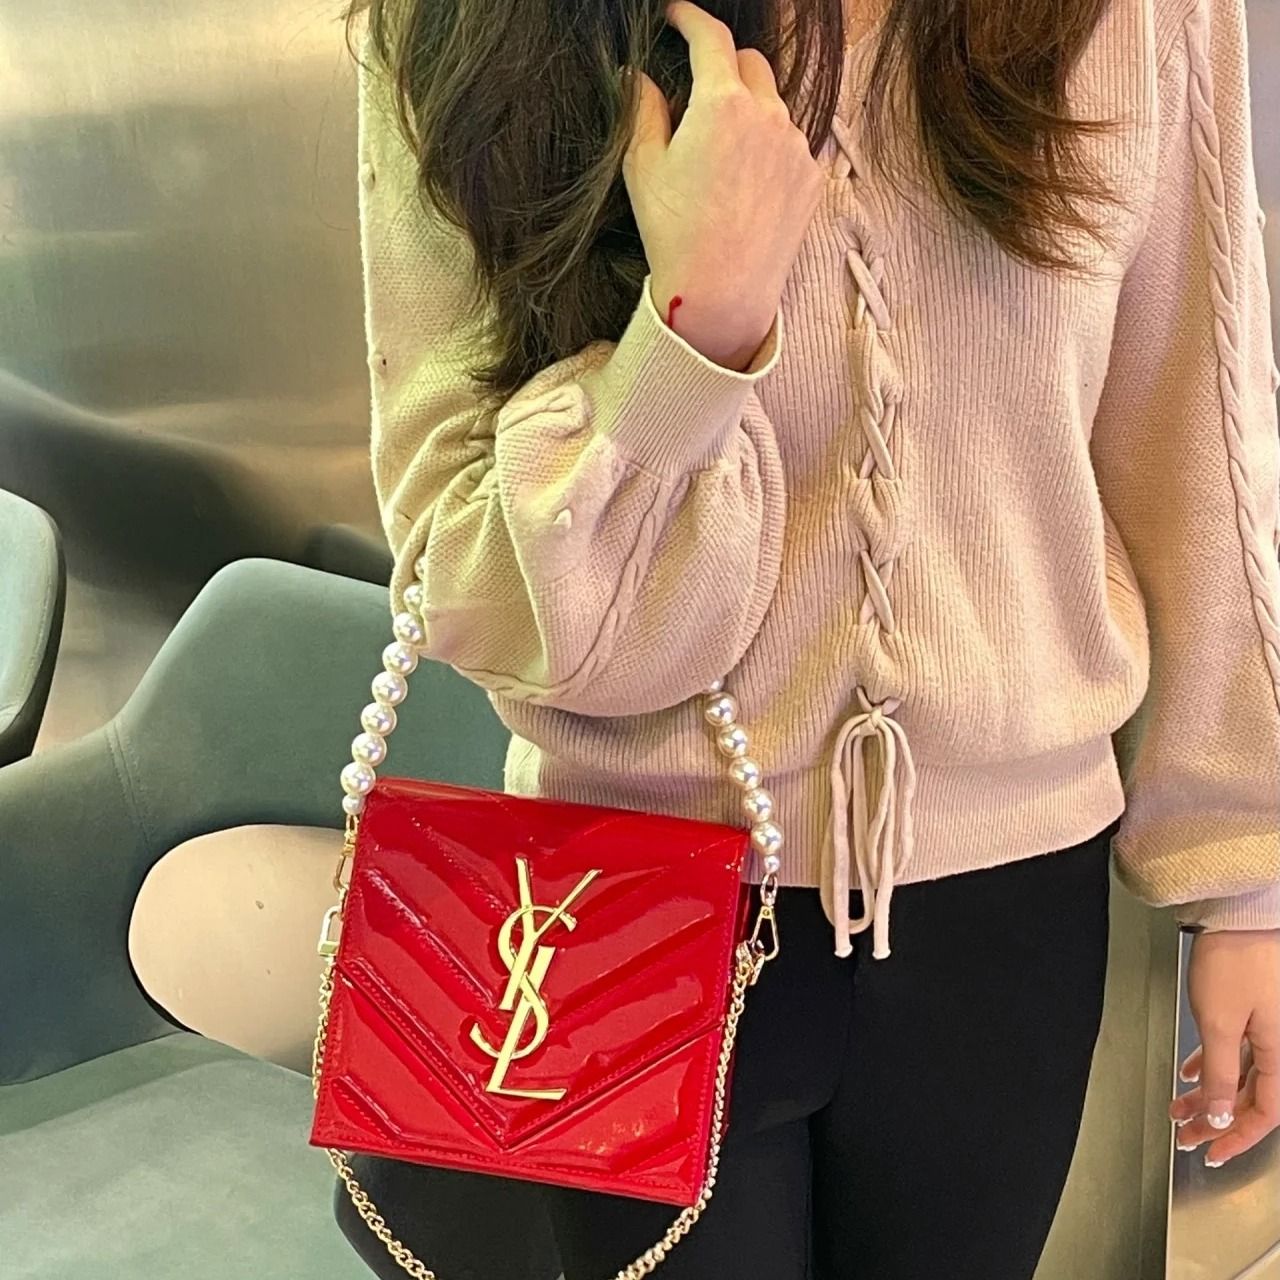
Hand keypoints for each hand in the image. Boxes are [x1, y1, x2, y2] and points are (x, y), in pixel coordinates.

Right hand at [621, 0, 824, 369]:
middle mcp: (768, 116)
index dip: (690, 18)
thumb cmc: (675, 237)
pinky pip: (790, 144)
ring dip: (749, 110)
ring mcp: (796, 147)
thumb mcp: (643, 170)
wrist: (722, 299)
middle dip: (724, 66)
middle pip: (751, 62)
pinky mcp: (812, 178)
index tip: (676, 16)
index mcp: (722, 105)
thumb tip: (638, 75)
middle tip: (698, 92)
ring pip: (774, 104)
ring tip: (722, 154)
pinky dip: (769, 148)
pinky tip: (746, 183)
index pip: (711, 37)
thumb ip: (642, 110)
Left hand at [1170, 929, 1279, 1165]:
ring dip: (1210, 1093)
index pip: (1264, 1113)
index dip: (1236, 1136)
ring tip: (1179, 1108)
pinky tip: (1192, 1073)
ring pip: (1240, 1073)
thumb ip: (1222, 1072)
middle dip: (1216, 1119)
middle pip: (1250, 1096)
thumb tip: (1221, 1115)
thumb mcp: (1219, 1022)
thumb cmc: (1236, 959)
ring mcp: (1268, 1026)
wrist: (1241, 912)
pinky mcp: (1254, 1008)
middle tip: (1185, 1135)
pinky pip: (1237, 1049)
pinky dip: (1214, 1064)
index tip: (1210, 1151)